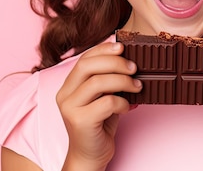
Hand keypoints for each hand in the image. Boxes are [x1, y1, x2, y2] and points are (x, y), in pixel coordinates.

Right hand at [56, 42, 141, 170]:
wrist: (90, 156)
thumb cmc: (99, 125)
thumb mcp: (103, 98)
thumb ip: (109, 80)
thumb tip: (130, 62)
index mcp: (69, 86)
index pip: (84, 58)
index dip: (103, 49)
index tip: (122, 47)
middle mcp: (65, 94)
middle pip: (87, 66)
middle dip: (115, 62)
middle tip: (134, 68)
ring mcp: (70, 108)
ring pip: (97, 82)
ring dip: (122, 81)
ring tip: (137, 86)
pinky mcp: (80, 121)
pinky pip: (106, 103)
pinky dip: (122, 102)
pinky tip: (127, 108)